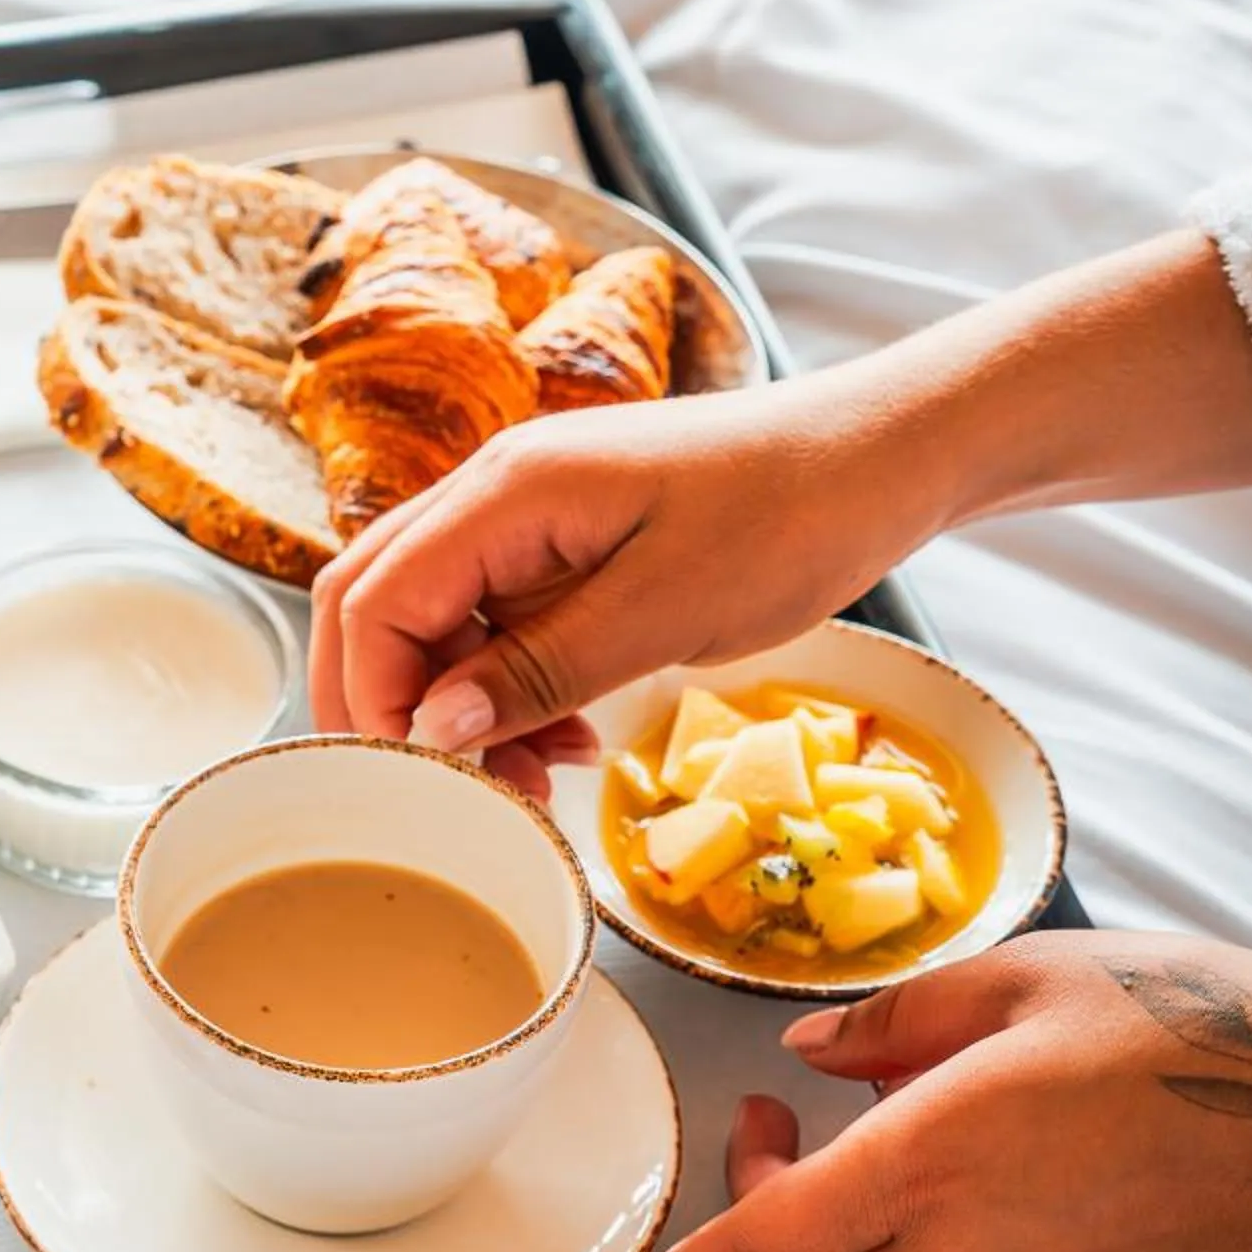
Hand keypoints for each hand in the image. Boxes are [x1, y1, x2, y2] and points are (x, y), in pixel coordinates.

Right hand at [308, 377, 918, 795]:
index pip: (375, 599)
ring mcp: (528, 516)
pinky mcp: (566, 543)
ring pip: (434, 617)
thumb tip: (433, 728)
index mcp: (506, 493)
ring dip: (459, 706)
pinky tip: (568, 736)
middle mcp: (496, 493)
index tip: (423, 781)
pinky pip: (497, 619)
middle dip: (389, 705)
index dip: (375, 698)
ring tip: (532, 777)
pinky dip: (509, 686)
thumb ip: (539, 669)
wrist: (876, 458)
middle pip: (374, 600)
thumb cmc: (786, 518)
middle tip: (444, 794)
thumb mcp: (665, 611)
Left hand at [611, 930, 1251, 1251]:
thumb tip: (816, 1051)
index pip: (768, 1243)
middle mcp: (964, 1246)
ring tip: (894, 1108)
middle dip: (769, 1196)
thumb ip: (895, 1021)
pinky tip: (984, 1145)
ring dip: (858, 1202)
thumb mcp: (1019, 982)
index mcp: (929, 1162)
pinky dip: (941, 1216)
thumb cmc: (1189, 1032)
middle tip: (772, 1116)